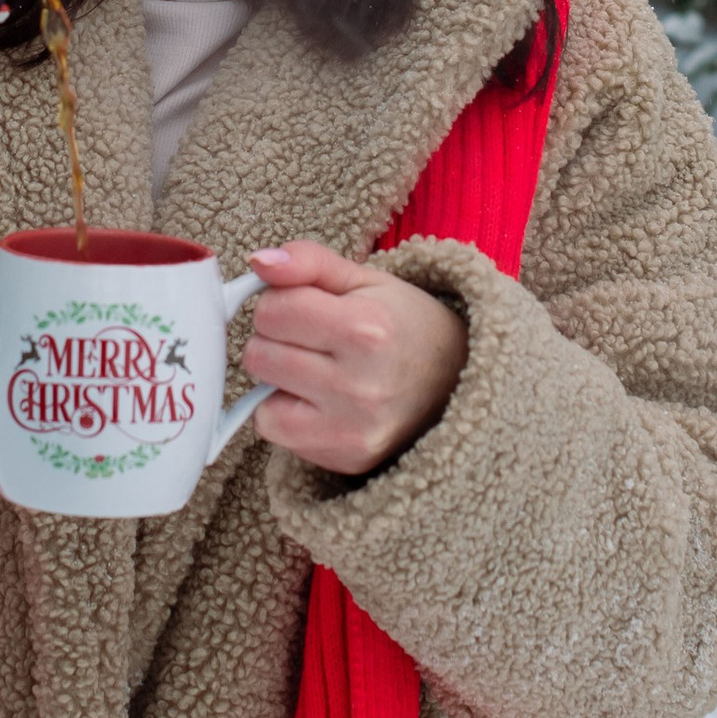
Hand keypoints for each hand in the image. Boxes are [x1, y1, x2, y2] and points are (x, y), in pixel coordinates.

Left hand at [242, 239, 465, 479]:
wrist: (458, 381)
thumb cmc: (403, 324)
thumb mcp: (364, 279)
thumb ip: (308, 261)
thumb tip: (258, 261)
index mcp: (366, 328)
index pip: (272, 310)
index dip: (278, 302)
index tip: (303, 307)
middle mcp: (360, 383)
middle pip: (259, 354)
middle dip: (275, 340)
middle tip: (312, 339)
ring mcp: (351, 427)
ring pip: (259, 394)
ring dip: (277, 377)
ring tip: (316, 368)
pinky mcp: (344, 456)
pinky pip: (273, 430)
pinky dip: (284, 412)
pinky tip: (318, 401)